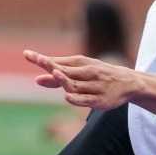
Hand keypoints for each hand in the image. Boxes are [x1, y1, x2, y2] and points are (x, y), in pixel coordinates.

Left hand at [24, 51, 139, 110]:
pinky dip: (77, 99)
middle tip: (40, 59)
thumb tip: (36, 80)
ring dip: (65, 79)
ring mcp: (94, 86)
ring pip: (76, 85)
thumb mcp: (80, 72)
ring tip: (54, 73)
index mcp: (80, 63)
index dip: (42, 59)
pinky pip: (86, 100)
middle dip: (52, 65)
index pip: (57, 61)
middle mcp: (87, 73)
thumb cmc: (98, 76)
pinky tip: (67, 97)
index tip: (27, 54)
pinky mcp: (100, 100)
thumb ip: (58, 78)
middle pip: (66, 70)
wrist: (128, 82)